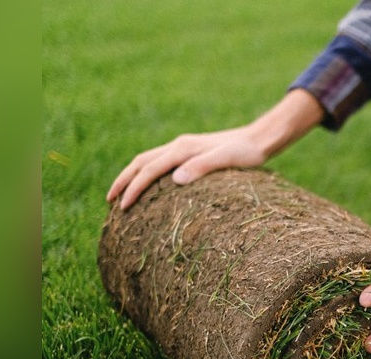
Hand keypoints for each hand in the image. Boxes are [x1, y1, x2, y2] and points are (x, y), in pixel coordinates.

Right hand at [107, 127, 269, 208]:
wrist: (259, 139)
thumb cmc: (246, 153)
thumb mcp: (227, 160)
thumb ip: (203, 167)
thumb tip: (176, 179)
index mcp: (183, 149)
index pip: (149, 169)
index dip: (134, 188)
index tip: (123, 207)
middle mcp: (179, 146)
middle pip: (140, 162)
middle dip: (123, 181)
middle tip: (110, 202)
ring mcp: (184, 148)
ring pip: (148, 160)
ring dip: (132, 176)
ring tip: (121, 195)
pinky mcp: (190, 152)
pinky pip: (160, 162)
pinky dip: (147, 174)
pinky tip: (149, 187)